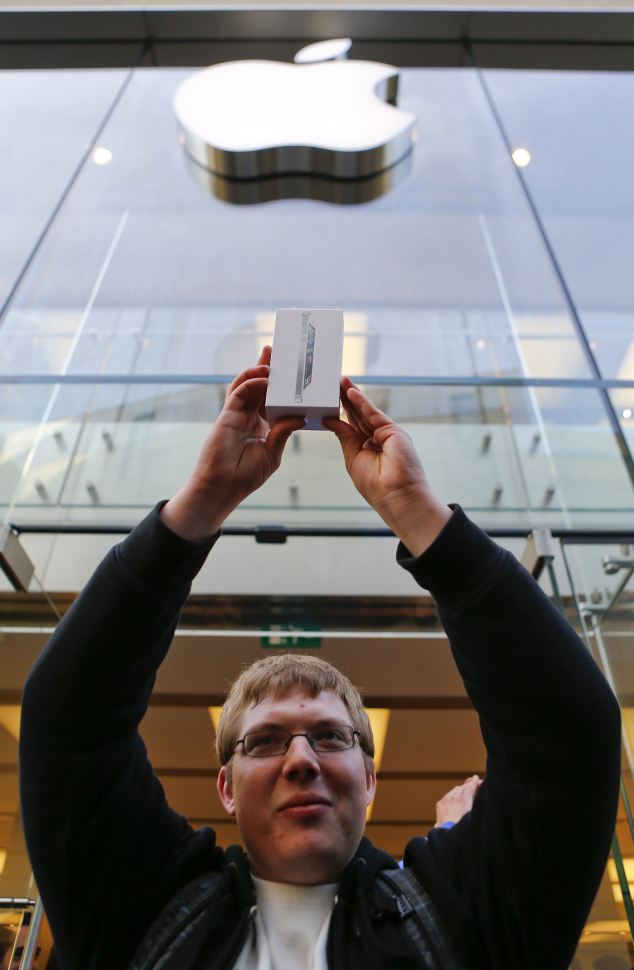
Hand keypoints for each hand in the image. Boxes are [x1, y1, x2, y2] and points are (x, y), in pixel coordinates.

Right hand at [162, 346, 303, 539]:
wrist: (222, 488)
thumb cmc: (245, 476)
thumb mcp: (272, 454)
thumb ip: (283, 433)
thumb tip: (300, 417)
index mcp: (260, 426)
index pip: (271, 399)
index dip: (279, 385)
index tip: (293, 372)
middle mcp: (248, 417)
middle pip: (259, 386)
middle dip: (267, 368)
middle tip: (278, 350)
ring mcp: (236, 415)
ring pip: (246, 385)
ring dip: (258, 370)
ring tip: (270, 357)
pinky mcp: (226, 416)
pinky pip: (238, 394)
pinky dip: (249, 383)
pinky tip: (262, 378)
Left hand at [323, 379, 451, 555]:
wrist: (396, 497)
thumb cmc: (376, 485)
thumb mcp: (353, 457)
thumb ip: (344, 436)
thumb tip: (330, 420)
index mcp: (368, 446)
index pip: (352, 424)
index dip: (342, 410)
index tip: (330, 397)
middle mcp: (379, 438)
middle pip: (359, 413)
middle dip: (346, 398)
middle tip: (334, 382)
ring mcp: (388, 434)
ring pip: (366, 411)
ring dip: (352, 395)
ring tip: (340, 380)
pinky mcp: (394, 432)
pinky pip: (374, 414)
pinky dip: (362, 402)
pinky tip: (350, 392)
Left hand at [434, 776, 482, 827]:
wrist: (448, 834)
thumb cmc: (463, 826)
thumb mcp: (473, 812)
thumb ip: (476, 799)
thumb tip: (478, 787)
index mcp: (465, 797)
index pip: (471, 785)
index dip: (475, 781)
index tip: (477, 779)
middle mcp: (455, 795)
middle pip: (463, 787)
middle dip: (468, 786)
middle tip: (472, 785)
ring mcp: (446, 799)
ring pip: (455, 791)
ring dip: (460, 792)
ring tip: (464, 795)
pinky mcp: (440, 803)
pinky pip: (447, 797)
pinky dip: (452, 797)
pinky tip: (454, 802)